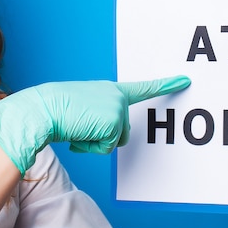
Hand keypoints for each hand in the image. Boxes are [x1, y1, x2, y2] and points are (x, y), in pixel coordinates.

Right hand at [0, 76, 190, 175]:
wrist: (42, 109)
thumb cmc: (55, 110)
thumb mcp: (80, 109)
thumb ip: (98, 115)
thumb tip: (104, 134)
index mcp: (108, 89)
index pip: (141, 88)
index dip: (165, 85)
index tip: (184, 80)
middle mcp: (116, 95)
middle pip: (122, 130)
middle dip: (103, 136)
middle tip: (81, 125)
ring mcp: (116, 107)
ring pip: (115, 140)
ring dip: (96, 142)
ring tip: (78, 127)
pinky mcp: (113, 121)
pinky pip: (107, 147)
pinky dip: (91, 146)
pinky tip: (78, 132)